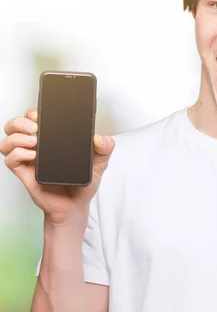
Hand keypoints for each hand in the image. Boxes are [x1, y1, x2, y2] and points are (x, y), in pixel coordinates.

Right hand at [1, 107, 114, 226]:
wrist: (76, 206)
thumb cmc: (83, 182)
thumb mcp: (100, 162)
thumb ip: (105, 147)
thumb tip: (98, 138)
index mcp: (52, 139)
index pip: (35, 118)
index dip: (33, 112)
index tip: (40, 114)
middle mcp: (37, 147)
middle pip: (16, 126)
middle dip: (20, 121)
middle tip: (34, 126)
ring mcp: (29, 160)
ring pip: (8, 141)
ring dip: (17, 137)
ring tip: (34, 141)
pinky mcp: (25, 173)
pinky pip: (10, 160)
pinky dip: (17, 154)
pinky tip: (32, 155)